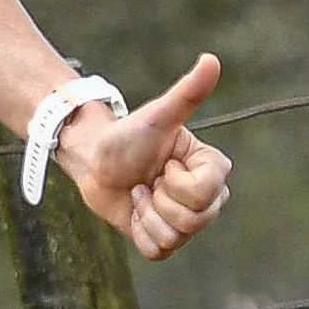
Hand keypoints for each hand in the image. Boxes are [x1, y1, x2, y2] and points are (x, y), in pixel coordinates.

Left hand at [59, 54, 232, 260]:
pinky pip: (158, 250)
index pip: (206, 192)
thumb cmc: (127, 135)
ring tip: (140, 192)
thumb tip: (211, 59)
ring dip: (146, 212)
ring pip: (175, 236)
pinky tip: (135, 209)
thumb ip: (187, 93)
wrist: (95, 160)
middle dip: (160, 198)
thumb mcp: (156, 116)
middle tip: (148, 179)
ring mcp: (187, 223)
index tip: (164, 163)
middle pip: (194, 219)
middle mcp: (207, 199)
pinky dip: (139, 230)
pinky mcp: (164, 240)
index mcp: (213, 171)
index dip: (176, 180)